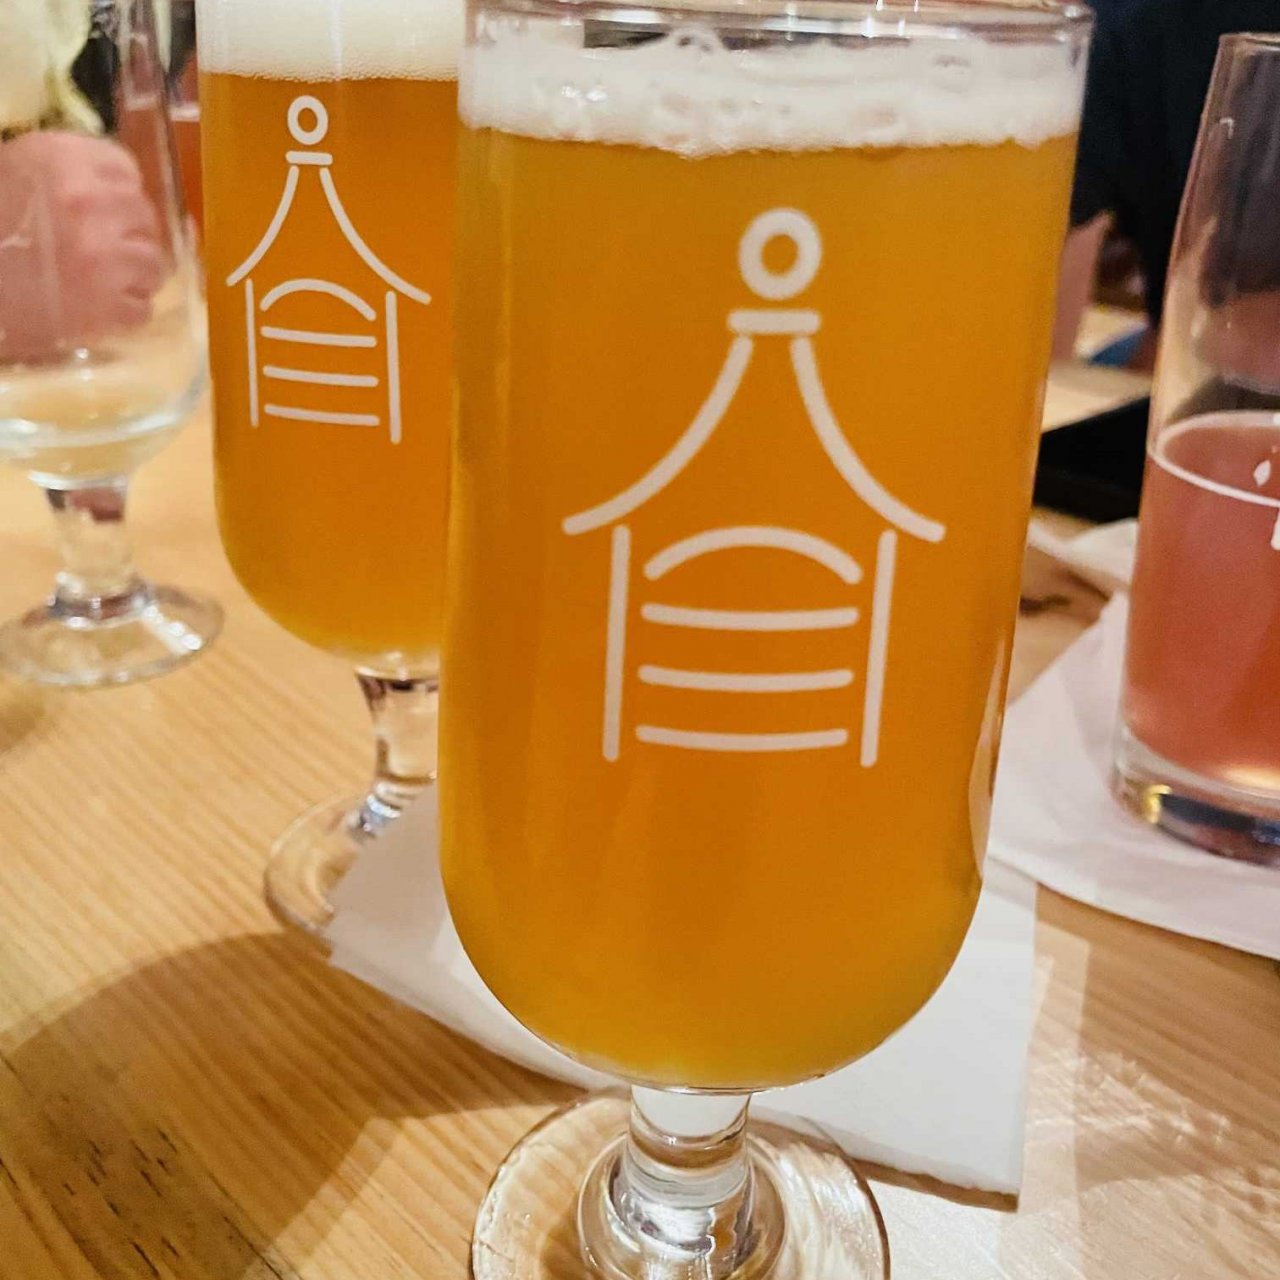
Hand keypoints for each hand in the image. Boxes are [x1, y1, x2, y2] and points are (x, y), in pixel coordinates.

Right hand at [0, 131, 165, 362]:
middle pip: (144, 217)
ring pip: (152, 264)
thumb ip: (70, 174)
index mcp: (63, 159)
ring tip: (102, 284)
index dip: (118, 194)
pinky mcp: (109, 306)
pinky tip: (97, 311)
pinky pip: (141, 308)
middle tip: (104, 252)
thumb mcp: (18, 172)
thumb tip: (120, 189)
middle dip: (129, 236)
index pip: (124, 170)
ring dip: (134, 277)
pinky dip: (125, 313)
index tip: (107, 210)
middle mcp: (90, 201)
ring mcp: (104, 256)